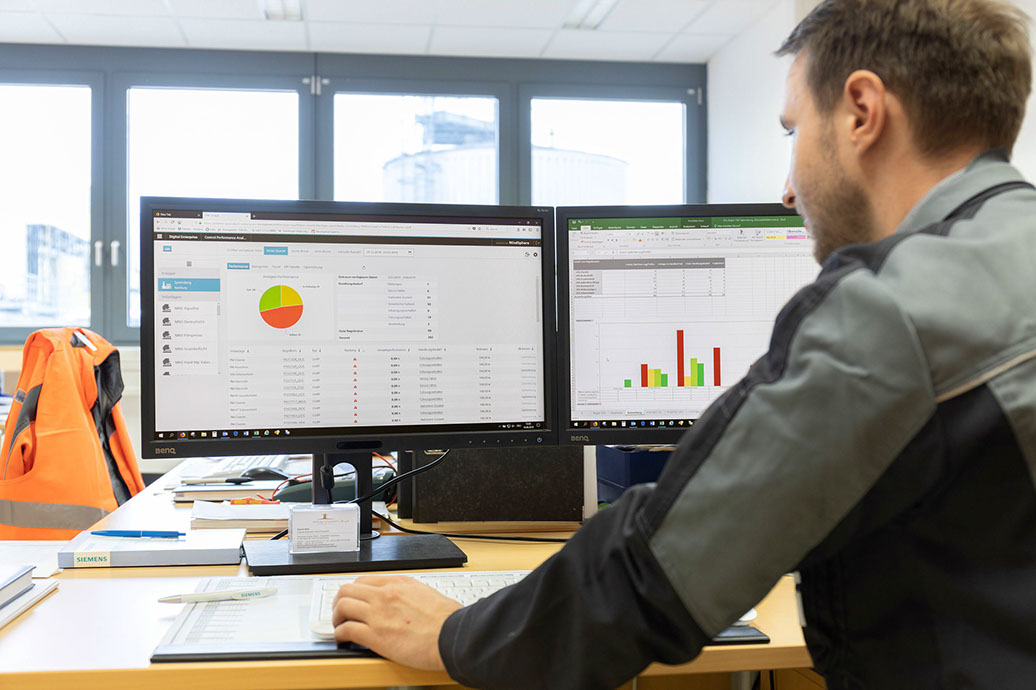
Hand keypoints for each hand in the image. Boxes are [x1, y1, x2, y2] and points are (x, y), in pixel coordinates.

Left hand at [332, 575, 462, 669]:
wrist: (453, 636)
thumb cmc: (448, 619)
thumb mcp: (427, 594)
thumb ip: (411, 595)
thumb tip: (408, 603)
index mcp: (399, 583)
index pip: (365, 580)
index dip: (354, 591)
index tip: (353, 600)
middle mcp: (385, 594)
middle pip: (348, 589)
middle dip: (340, 601)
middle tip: (340, 611)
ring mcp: (379, 613)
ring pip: (343, 605)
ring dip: (337, 616)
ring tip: (339, 625)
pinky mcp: (375, 635)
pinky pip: (346, 629)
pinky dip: (340, 634)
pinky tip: (343, 639)